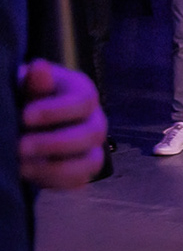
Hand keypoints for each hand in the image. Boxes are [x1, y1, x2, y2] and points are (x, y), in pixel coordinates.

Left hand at [16, 60, 104, 189]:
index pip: (84, 102)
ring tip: (22, 167)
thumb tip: (40, 68)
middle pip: (94, 134)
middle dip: (56, 143)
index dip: (56, 111)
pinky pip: (79, 181)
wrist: (23, 118)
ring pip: (93, 162)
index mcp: (83, 93)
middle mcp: (95, 120)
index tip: (25, 117)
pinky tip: (28, 174)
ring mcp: (91, 147)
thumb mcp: (25, 85)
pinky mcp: (80, 169)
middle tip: (21, 147)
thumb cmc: (25, 97)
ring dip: (57, 168)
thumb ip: (34, 83)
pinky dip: (54, 182)